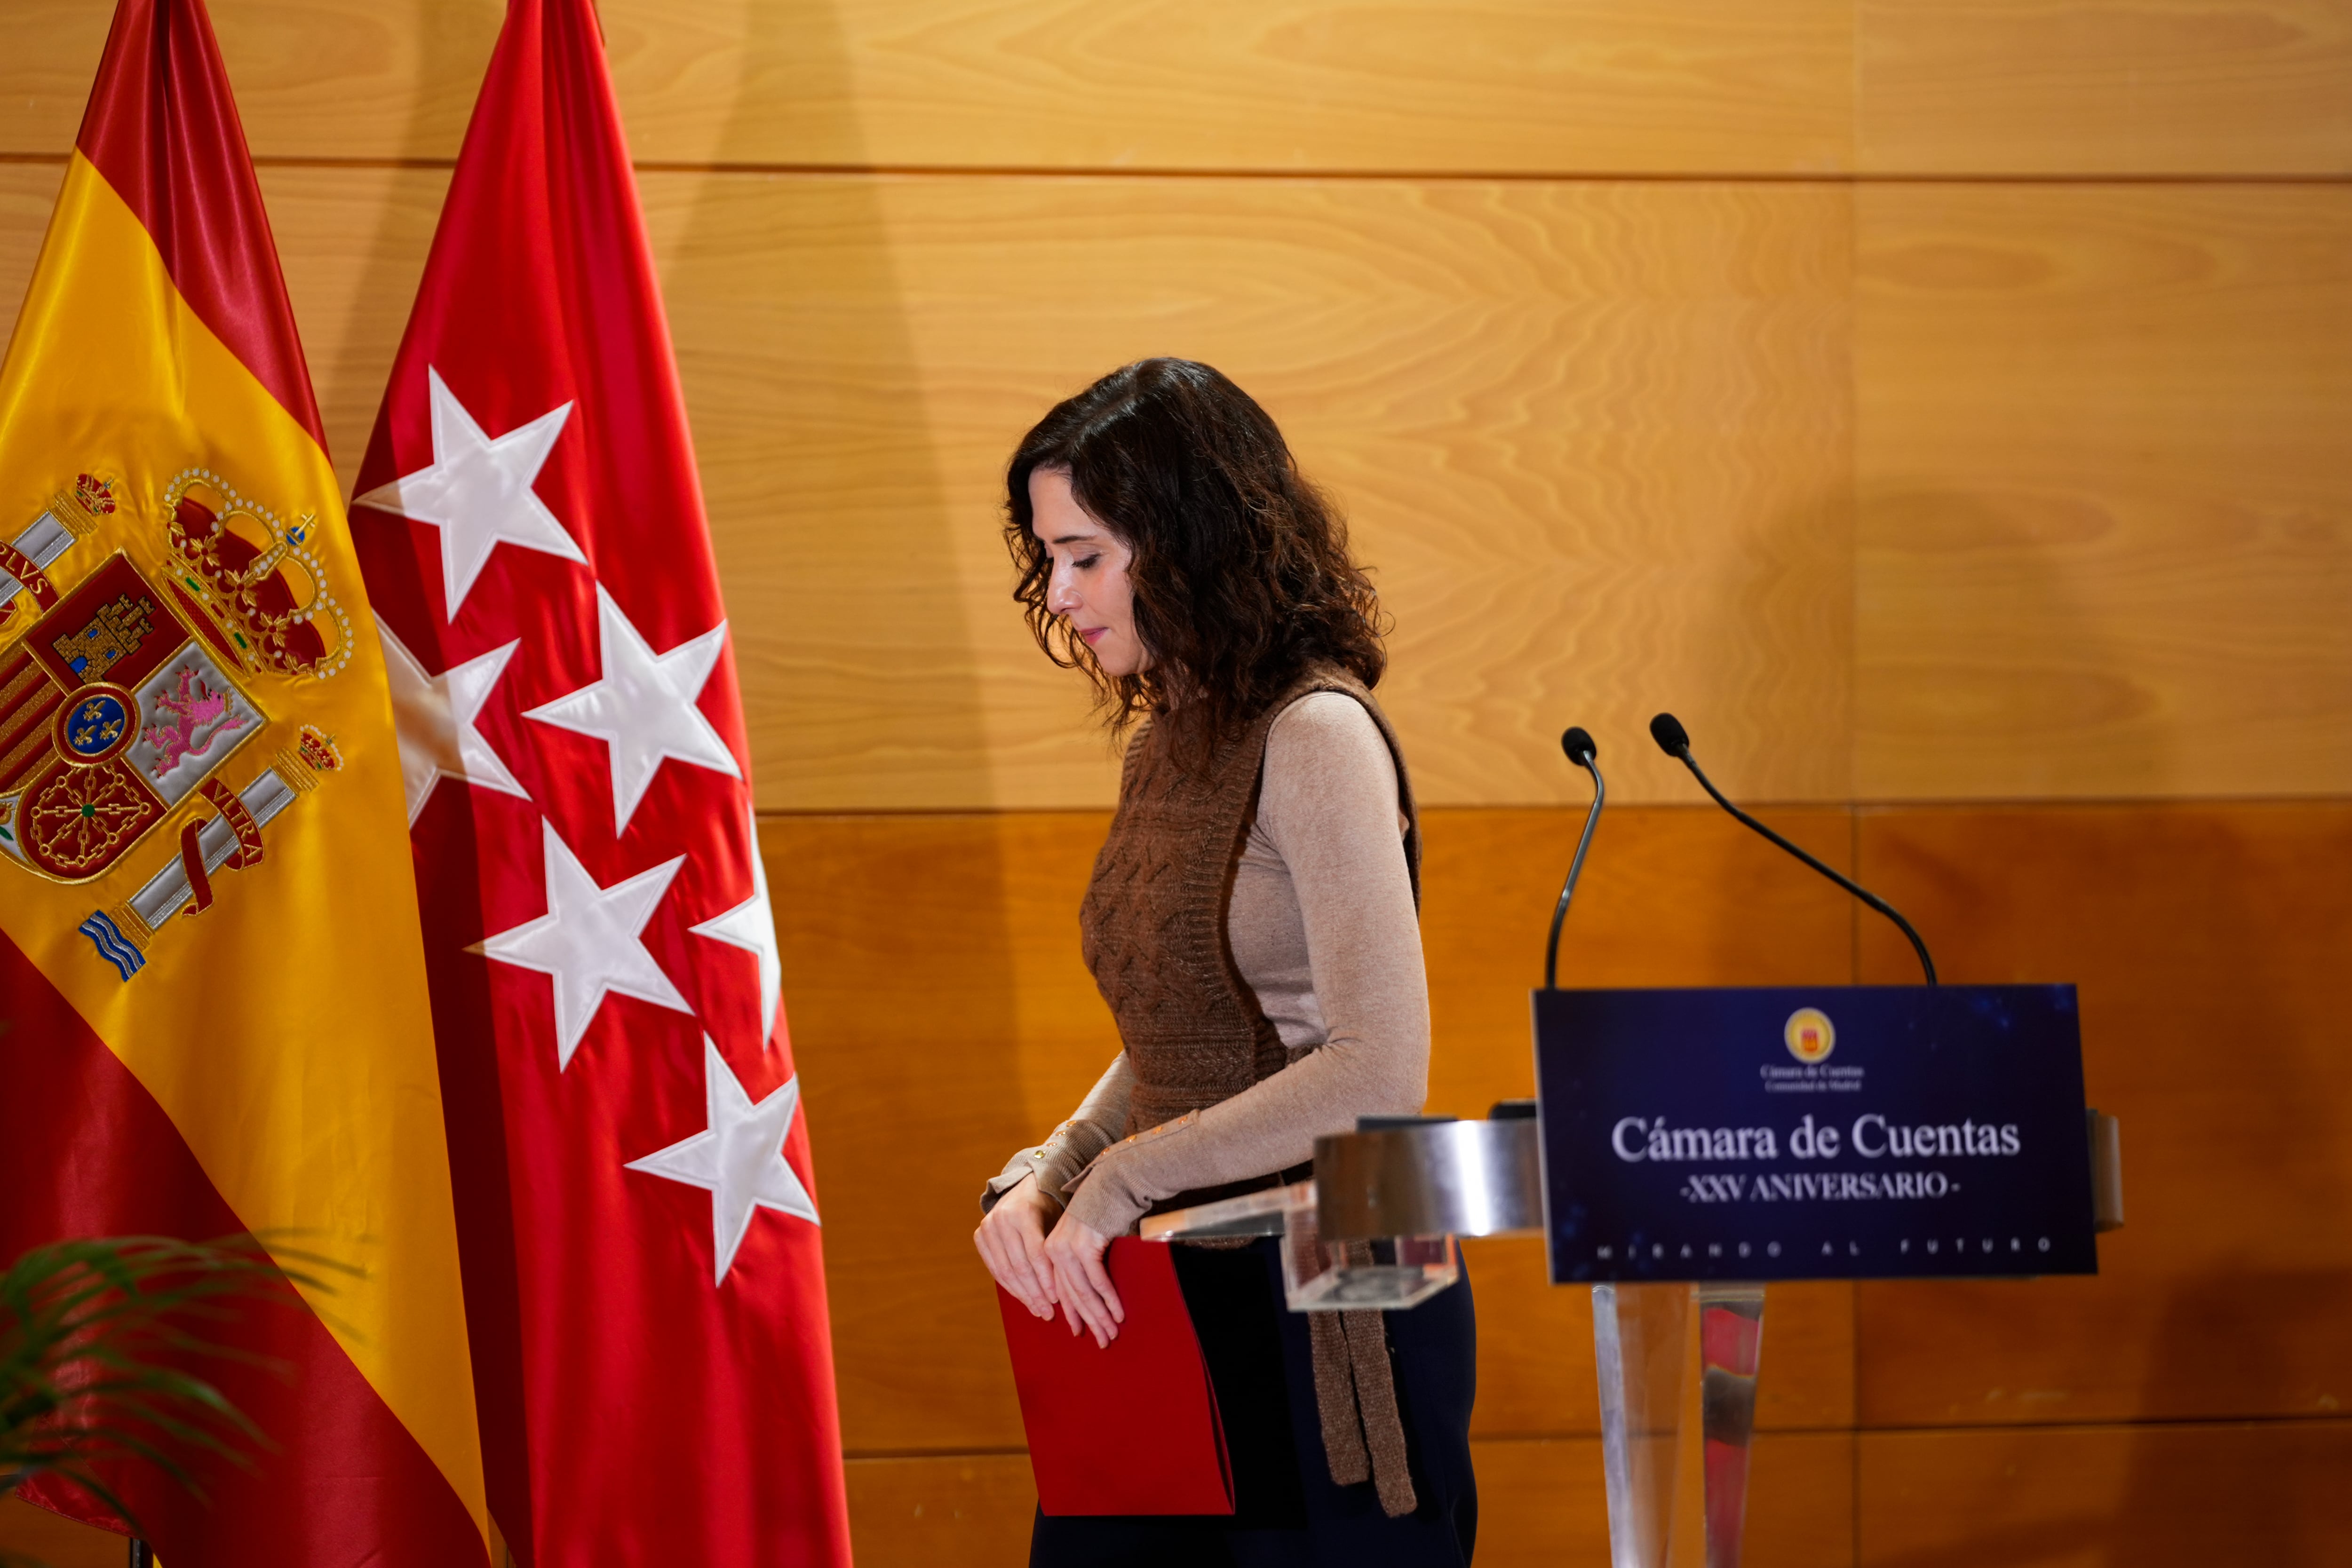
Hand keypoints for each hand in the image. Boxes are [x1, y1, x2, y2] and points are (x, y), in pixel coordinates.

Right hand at [974, 1172, 1058, 1319]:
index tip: (1058, 1300)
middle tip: (1048, 1313)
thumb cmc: (1051, 1207)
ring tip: (1037, 1310)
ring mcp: (988, 1227)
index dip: (1046, 1280)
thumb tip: (1069, 1288)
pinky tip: (1023, 1298)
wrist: (1026, 1185)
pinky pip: (994, 1268)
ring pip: (1005, 1270)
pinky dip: (1009, 1286)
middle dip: (1035, 1293)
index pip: (1036, 1255)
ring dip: (1022, 1295)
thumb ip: (1057, 1248)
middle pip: (1019, 1266)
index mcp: (1023, 1213)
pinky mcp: (980, 1236)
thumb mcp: (1058, 1220)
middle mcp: (1001, 1219)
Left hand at [1041, 1210, 1122, 1347]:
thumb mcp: (1085, 1237)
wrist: (1113, 1181)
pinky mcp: (1085, 1246)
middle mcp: (1054, 1250)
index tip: (1081, 1332)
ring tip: (1112, 1332)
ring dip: (1101, 1315)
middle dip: (1089, 1321)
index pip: (1060, 1289)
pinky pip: (1097, 1280)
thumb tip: (1089, 1291)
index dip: (1073, 1313)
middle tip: (1102, 1341)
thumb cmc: (1102, 1209)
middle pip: (1072, 1295)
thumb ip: (1081, 1260)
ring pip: (1084, 1292)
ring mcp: (1068, 1248)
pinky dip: (1109, 1299)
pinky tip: (1118, 1313)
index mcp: (1050, 1249)